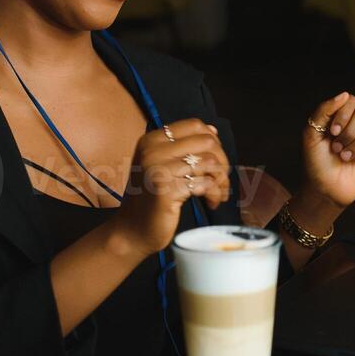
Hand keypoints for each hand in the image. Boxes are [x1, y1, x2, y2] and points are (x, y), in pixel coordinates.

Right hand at [111, 119, 230, 256]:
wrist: (132, 230)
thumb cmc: (152, 199)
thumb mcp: (163, 166)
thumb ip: (184, 148)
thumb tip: (213, 130)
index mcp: (152, 140)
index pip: (195, 125)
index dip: (214, 142)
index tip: (215, 162)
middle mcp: (152, 151)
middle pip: (207, 142)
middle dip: (222, 162)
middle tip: (220, 181)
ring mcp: (158, 169)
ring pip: (209, 163)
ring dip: (220, 181)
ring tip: (216, 194)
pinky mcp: (166, 190)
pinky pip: (205, 184)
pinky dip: (214, 194)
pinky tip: (211, 203)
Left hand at [301, 91, 354, 210]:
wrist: (325, 188)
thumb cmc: (316, 162)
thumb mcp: (311, 134)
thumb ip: (324, 110)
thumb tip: (344, 94)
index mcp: (340, 117)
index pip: (351, 100)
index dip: (343, 114)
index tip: (332, 132)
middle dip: (350, 131)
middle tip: (337, 148)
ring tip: (345, 156)